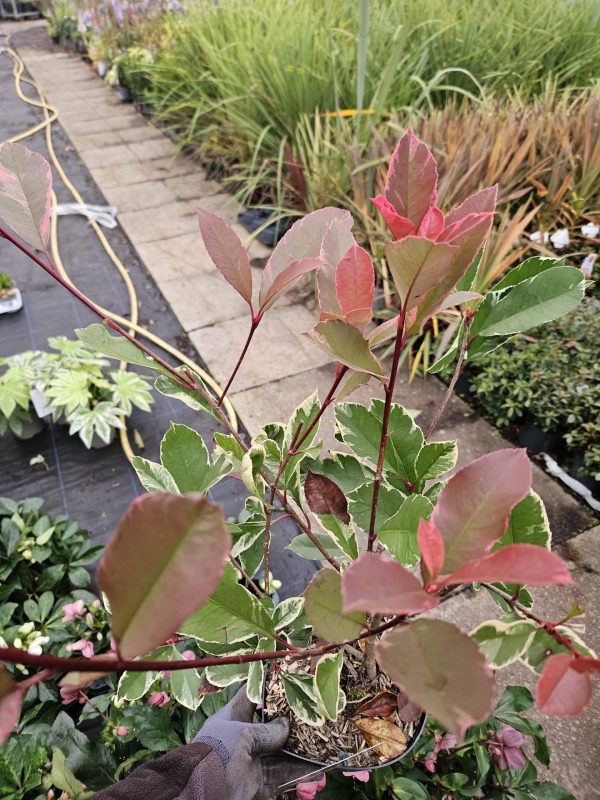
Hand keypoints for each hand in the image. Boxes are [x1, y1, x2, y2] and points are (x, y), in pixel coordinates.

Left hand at [194, 685, 313, 799]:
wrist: (200, 797)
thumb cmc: (216, 755)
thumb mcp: (241, 735)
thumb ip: (266, 730)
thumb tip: (286, 724)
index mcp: (231, 719)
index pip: (250, 696)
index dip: (267, 686)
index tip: (288, 677)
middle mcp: (241, 738)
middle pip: (269, 726)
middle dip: (290, 722)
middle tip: (313, 714)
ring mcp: (249, 762)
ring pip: (279, 753)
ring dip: (299, 750)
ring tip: (321, 742)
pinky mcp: (256, 784)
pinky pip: (280, 776)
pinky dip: (298, 773)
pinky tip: (315, 768)